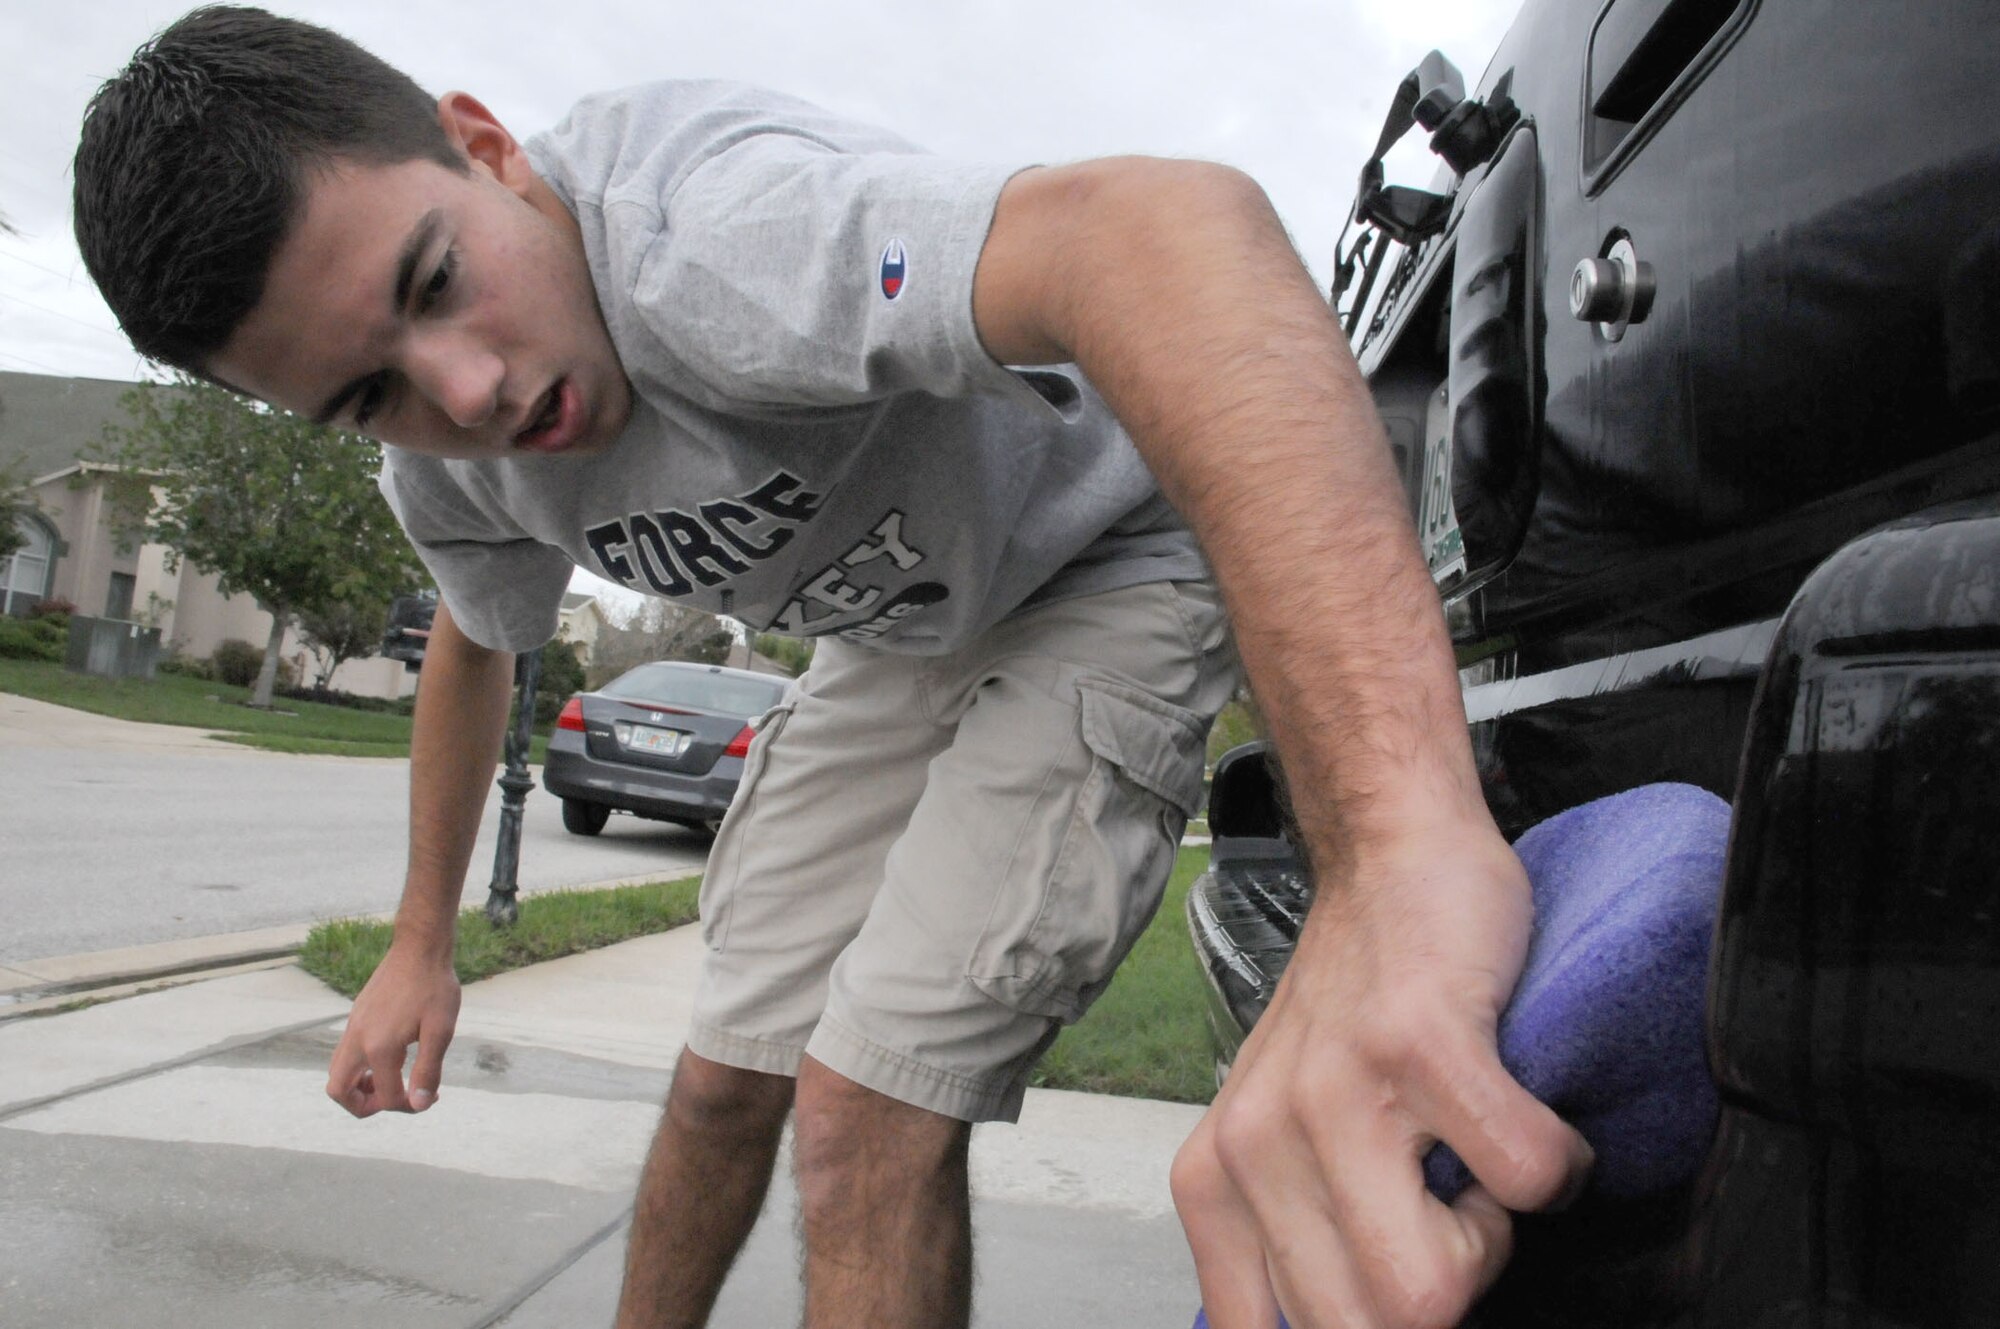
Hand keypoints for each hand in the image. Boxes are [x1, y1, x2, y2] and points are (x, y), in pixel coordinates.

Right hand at [325, 941, 461, 1117]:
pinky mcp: (355, 1018)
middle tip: (396, 1098)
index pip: (386, 1097)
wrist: (419, 948)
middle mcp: (357, 1039)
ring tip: (394, 1080)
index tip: (432, 1097)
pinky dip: (360, 1068)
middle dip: (364, 1106)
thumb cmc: (435, 987)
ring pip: (337, 1073)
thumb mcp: (440, 1031)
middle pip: (338, 1091)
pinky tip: (391, 1059)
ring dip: (360, 1087)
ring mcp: (352, 1027)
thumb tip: (419, 1105)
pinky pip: (345, 1054)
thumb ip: (428, 1071)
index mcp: (379, 1047)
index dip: (411, 1106)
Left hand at [1173, 821, 1593, 1327]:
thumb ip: (1294, 1243)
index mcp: (1214, 1184)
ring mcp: (1331, 1092)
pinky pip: (1525, 1179)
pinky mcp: (1416, 1044)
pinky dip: (1557, 1160)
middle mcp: (1253, 1145)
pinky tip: (1522, 1105)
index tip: (1403, 1278)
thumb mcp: (1280, 1137)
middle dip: (1440, 1287)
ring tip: (1475, 1152)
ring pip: (1434, 1285)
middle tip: (1447, 1202)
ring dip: (1494, 1232)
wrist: (1389, 861)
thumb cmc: (1353, 1010)